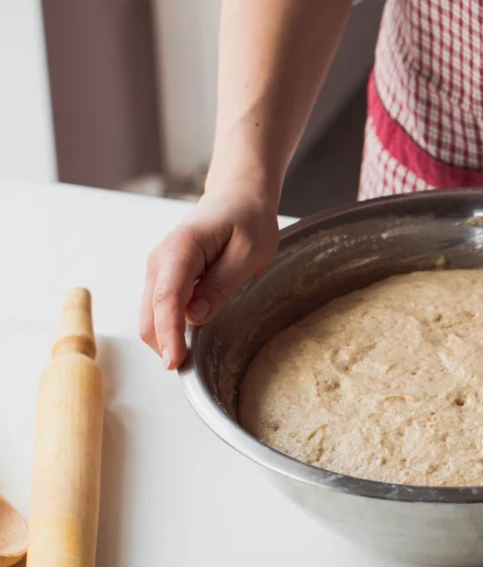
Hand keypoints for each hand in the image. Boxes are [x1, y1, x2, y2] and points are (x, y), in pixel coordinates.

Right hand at [140, 187, 278, 369]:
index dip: (169, 334)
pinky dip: (170, 329)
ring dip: (167, 339)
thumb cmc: (248, 220)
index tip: (175, 362)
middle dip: (165, 345)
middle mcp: (160, 261)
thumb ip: (221, 284)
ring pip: (150, 317)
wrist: (237, 196)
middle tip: (194, 369)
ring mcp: (158, 271)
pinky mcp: (164, 279)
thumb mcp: (249, 252)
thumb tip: (196, 317)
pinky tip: (191, 339)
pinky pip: (160, 311)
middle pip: (149, 315)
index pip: (167, 299)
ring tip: (195, 356)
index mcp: (181, 249)